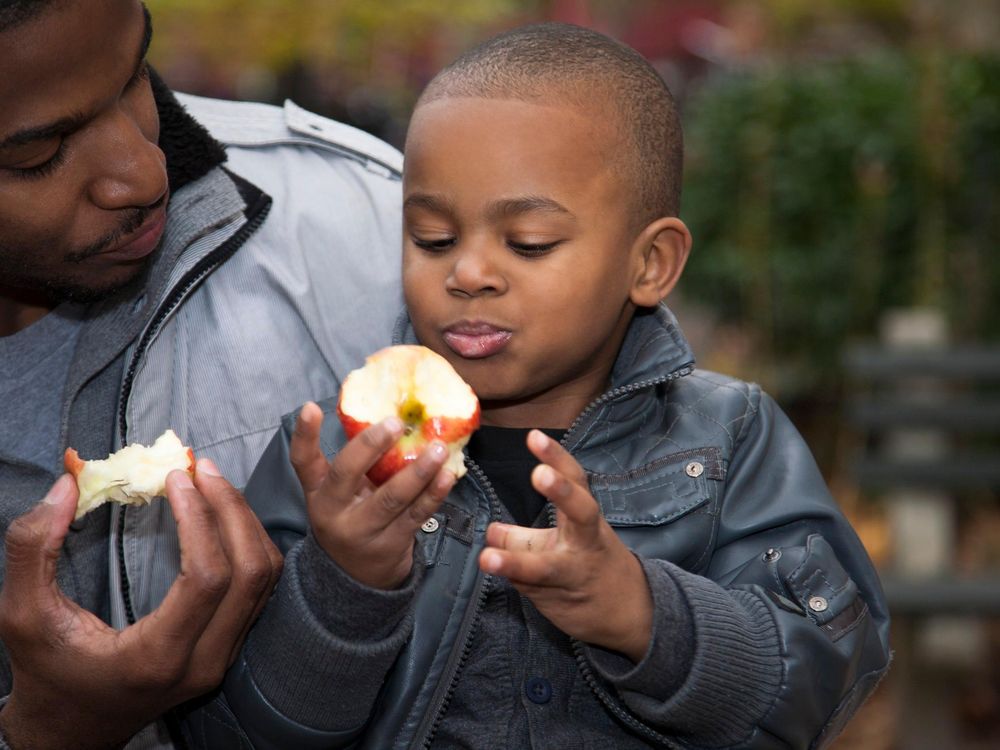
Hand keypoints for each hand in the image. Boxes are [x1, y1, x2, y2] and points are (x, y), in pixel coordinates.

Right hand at [0, 459, 282, 749]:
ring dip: (245, 521)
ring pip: (264, 578)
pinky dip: (249, 542)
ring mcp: (223, 658)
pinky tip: (221, 513)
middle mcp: (203, 661)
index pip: (207, 576)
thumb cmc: (47, 672)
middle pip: (250, 572)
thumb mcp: (21, 614)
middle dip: (230, 509)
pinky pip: (260, 588)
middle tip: (199, 468)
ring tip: (211, 482)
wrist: (72, 730)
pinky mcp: (230, 648)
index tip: (176, 478)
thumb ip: (32, 548)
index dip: (200, 518)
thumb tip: (67, 485)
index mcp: (157, 658)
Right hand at [290, 402, 455, 589]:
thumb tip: (387, 413)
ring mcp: (363, 530)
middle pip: (347, 474)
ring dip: (418, 471)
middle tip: (396, 422)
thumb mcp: (338, 494)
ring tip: (438, 447)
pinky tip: (447, 476)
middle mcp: (334, 511)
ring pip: (391, 497)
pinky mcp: (392, 544)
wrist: (356, 577)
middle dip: (371, 445)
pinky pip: (416, 515)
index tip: (310, 407)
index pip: (303, 461)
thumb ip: (354, 462)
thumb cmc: (351, 518)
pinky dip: (434, 494)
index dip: (304, 435)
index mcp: (319, 492)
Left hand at [478, 430, 652, 661]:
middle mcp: (586, 542)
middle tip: (539, 474)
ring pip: (547, 568)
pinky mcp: (563, 603)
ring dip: (515, 563)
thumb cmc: (591, 565)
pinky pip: (531, 590)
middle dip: (563, 492)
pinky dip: (512, 581)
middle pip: (582, 512)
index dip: (557, 457)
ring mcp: (575, 574)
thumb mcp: (563, 542)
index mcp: (587, 519)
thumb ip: (523, 538)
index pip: (576, 480)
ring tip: (487, 558)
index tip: (534, 436)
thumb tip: (491, 532)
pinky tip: (494, 572)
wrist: (630, 614)